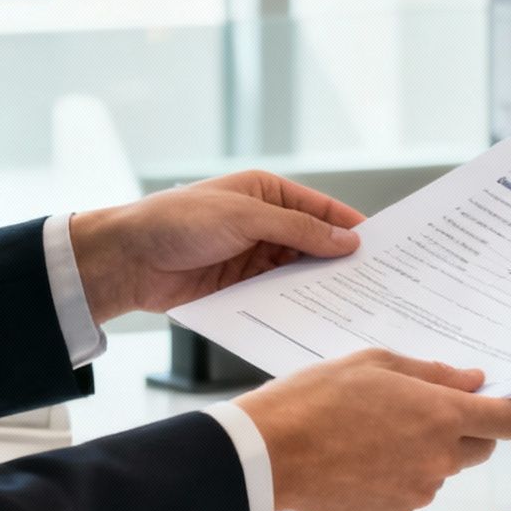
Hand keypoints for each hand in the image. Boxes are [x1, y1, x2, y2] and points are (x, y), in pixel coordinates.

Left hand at [69, 171, 364, 322]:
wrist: (126, 260)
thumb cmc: (178, 221)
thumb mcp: (246, 218)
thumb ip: (299, 231)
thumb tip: (347, 241)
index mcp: (267, 193)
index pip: (321, 210)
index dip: (351, 227)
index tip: (383, 247)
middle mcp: (264, 223)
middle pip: (314, 244)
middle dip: (341, 261)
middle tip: (376, 282)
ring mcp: (252, 256)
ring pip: (299, 272)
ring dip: (320, 286)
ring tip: (355, 304)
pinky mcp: (240, 287)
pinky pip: (277, 295)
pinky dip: (295, 304)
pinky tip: (317, 317)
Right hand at [234, 350, 510, 510]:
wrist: (269, 454)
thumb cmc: (315, 401)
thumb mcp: (375, 364)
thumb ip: (431, 375)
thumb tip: (469, 381)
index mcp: (441, 416)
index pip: (508, 420)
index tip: (503, 399)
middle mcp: (438, 458)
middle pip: (482, 448)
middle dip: (469, 428)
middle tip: (431, 408)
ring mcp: (417, 491)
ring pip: (443, 470)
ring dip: (429, 451)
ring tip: (381, 431)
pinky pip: (412, 492)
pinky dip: (400, 476)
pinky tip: (364, 457)